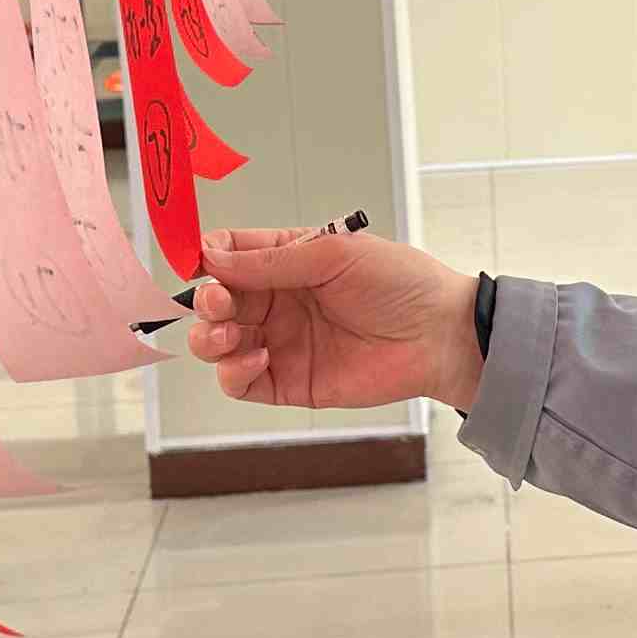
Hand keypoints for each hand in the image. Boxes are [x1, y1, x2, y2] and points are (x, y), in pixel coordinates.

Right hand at [185, 225, 486, 412]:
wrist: (440, 336)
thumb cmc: (400, 283)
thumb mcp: (334, 254)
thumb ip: (271, 259)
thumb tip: (211, 257)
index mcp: (287, 261)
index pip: (228, 255)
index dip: (205, 258)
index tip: (197, 261)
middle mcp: (277, 302)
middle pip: (214, 303)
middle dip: (204, 302)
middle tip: (218, 302)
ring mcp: (280, 342)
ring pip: (217, 344)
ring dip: (208, 338)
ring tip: (228, 334)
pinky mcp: (289, 382)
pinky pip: (240, 383)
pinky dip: (234, 372)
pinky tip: (260, 356)